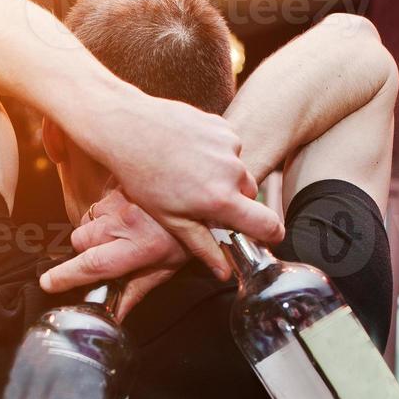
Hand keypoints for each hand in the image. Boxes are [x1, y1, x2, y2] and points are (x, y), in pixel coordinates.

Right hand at [40, 190, 185, 318]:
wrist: (199, 198)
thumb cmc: (186, 237)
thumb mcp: (166, 268)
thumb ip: (137, 291)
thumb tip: (117, 315)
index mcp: (138, 247)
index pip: (93, 265)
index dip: (66, 276)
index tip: (48, 284)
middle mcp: (124, 223)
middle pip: (80, 242)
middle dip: (83, 252)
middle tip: (103, 256)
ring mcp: (118, 202)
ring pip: (85, 224)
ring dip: (92, 233)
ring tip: (115, 236)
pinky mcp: (116, 188)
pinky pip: (95, 207)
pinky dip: (101, 217)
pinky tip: (120, 219)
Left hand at [78, 93, 284, 277]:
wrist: (128, 129)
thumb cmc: (143, 176)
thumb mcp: (171, 219)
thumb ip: (203, 246)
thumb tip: (224, 271)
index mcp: (221, 199)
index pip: (267, 224)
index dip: (271, 234)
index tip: (266, 237)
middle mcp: (231, 171)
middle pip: (250, 195)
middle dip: (235, 202)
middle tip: (204, 201)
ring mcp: (228, 145)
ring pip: (238, 169)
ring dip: (223, 176)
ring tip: (190, 173)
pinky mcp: (221, 126)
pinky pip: (228, 146)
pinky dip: (215, 152)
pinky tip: (189, 153)